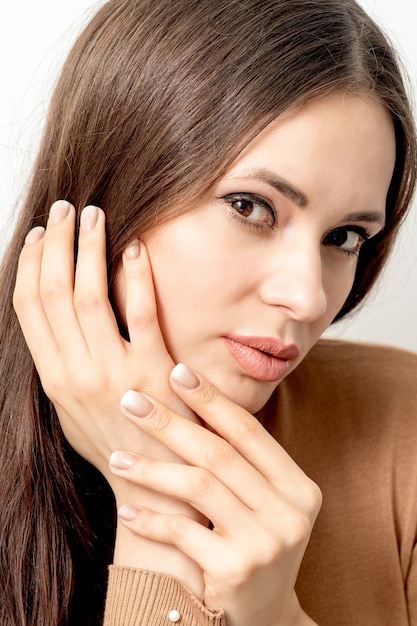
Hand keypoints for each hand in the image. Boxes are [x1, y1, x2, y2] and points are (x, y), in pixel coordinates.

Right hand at [13, 200, 196, 477]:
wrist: (156, 482)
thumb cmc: (116, 444)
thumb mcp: (73, 412)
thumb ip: (61, 369)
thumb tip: (54, 327)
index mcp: (53, 378)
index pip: (29, 308)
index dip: (29, 265)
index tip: (37, 235)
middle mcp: (75, 372)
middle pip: (53, 293)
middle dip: (55, 245)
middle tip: (64, 211)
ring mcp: (113, 371)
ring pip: (87, 295)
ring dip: (87, 250)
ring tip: (93, 216)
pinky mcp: (153, 369)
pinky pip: (139, 312)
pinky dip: (135, 275)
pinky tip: (135, 247)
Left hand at [109, 363, 320, 625]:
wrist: (263, 620)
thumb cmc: (253, 547)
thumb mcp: (262, 505)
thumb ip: (240, 465)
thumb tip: (193, 402)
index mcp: (298, 487)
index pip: (249, 431)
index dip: (211, 399)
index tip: (177, 371)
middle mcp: (291, 512)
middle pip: (218, 452)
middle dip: (169, 422)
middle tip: (132, 400)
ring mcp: (266, 543)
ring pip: (198, 486)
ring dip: (151, 469)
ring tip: (116, 457)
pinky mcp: (236, 572)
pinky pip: (182, 532)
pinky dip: (150, 519)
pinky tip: (126, 510)